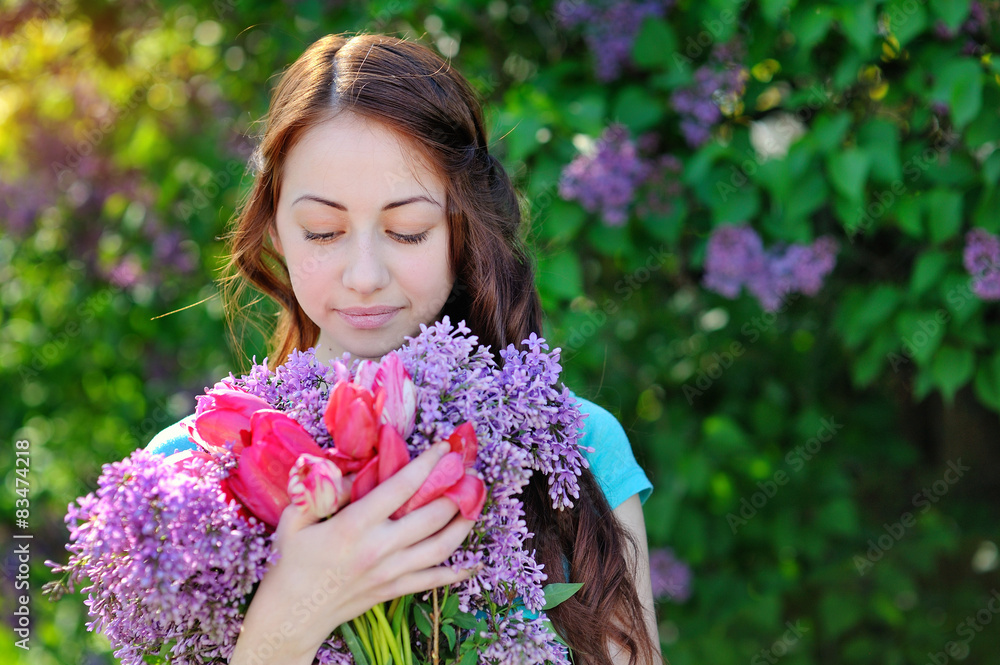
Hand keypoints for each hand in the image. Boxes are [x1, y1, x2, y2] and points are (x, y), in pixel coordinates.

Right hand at [229, 441, 476, 664]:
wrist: (292, 614)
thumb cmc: (291, 561)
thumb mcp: (295, 518)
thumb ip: (321, 490)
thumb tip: (352, 470)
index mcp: (355, 525)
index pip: (401, 487)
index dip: (427, 464)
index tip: (444, 448)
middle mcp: (379, 548)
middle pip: (431, 516)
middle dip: (455, 492)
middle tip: (469, 474)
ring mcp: (390, 572)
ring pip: (440, 547)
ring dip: (463, 525)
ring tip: (474, 505)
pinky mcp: (394, 590)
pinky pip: (433, 580)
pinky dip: (456, 572)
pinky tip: (472, 563)